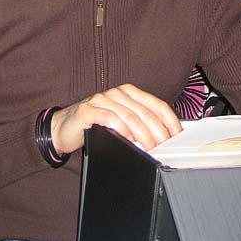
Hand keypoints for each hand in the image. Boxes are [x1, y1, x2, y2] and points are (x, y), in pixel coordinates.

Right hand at [50, 83, 181, 154]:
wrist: (64, 127)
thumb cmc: (95, 125)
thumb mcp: (122, 122)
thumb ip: (140, 125)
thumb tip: (163, 139)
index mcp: (129, 92)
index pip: (157, 105)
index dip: (170, 121)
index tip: (177, 136)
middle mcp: (117, 93)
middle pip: (145, 113)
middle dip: (158, 132)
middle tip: (164, 148)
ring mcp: (102, 99)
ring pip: (130, 116)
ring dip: (142, 135)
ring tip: (149, 148)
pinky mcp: (88, 110)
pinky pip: (109, 118)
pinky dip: (121, 130)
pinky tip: (127, 139)